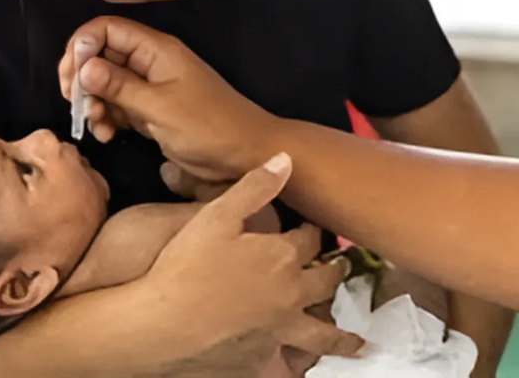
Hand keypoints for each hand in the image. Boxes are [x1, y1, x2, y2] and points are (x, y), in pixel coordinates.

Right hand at [59, 16, 278, 179]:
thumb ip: (120, 86)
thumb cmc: (208, 126)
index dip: (83, 47)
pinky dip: (108, 119)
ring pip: (107, 85)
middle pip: (102, 56)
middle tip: (77, 106)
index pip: (108, 30)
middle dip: (84, 80)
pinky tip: (108, 135)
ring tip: (98, 127)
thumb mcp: (160, 107)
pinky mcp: (151, 110)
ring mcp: (150, 87)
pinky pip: (119, 106)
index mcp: (156, 50)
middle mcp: (150, 63)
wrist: (244, 152)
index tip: (72, 78)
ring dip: (95, 104)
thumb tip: (83, 67)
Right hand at [145, 153, 361, 357]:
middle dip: (333, 271)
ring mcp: (279, 332)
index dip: (310, 233)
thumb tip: (286, 160)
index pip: (308, 241)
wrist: (161, 320)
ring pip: (321, 334)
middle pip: (323, 282)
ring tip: (357, 341)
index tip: (310, 230)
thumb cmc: (187, 263)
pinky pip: (288, 370)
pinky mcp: (260, 362)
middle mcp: (290, 296)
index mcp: (282, 257)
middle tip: (339, 266)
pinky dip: (300, 370)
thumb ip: (256, 186)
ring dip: (341, 334)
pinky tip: (304, 372)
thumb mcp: (218, 213)